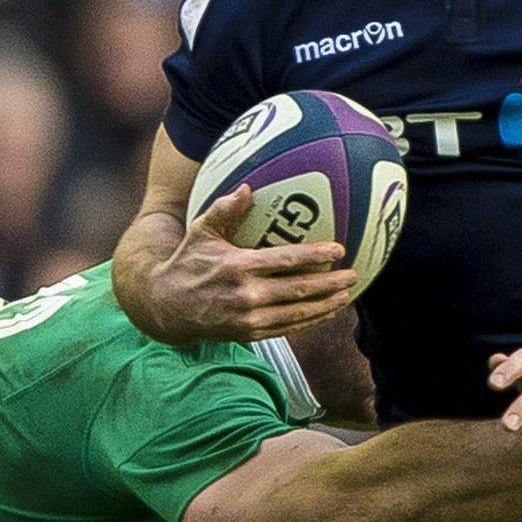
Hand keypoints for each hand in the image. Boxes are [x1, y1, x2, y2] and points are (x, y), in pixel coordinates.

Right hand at [146, 186, 358, 342]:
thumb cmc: (187, 263)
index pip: (286, 260)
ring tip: (347, 295)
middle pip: (299, 289)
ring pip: (297, 313)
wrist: (167, 307)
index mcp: (238, 267)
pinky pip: (287, 328)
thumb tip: (247, 187)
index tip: (339, 250)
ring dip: (326, 305)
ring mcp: (249, 318)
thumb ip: (224, 209)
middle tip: (354, 274)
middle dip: (330, 283)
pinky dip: (310, 321)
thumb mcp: (200, 231)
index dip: (315, 255)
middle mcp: (247, 295)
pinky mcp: (249, 334)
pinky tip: (326, 312)